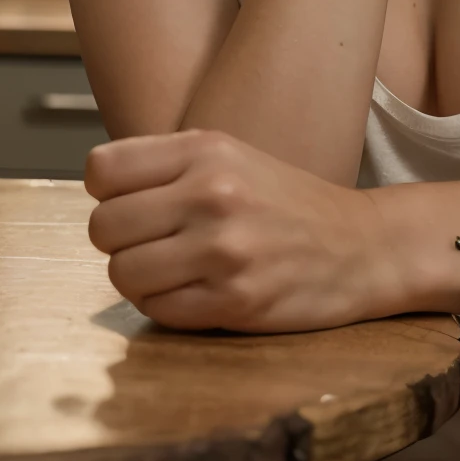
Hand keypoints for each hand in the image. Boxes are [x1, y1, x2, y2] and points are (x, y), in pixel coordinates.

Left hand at [85, 127, 398, 330]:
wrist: (361, 246)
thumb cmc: (285, 203)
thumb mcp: (230, 157)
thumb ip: (165, 166)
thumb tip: (97, 193)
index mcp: (206, 150)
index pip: (102, 170)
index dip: (108, 195)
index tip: (135, 205)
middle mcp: (212, 193)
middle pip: (103, 227)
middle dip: (121, 242)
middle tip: (156, 244)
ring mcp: (224, 249)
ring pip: (123, 273)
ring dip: (141, 280)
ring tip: (176, 271)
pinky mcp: (235, 300)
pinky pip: (156, 310)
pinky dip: (167, 307)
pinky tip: (198, 292)